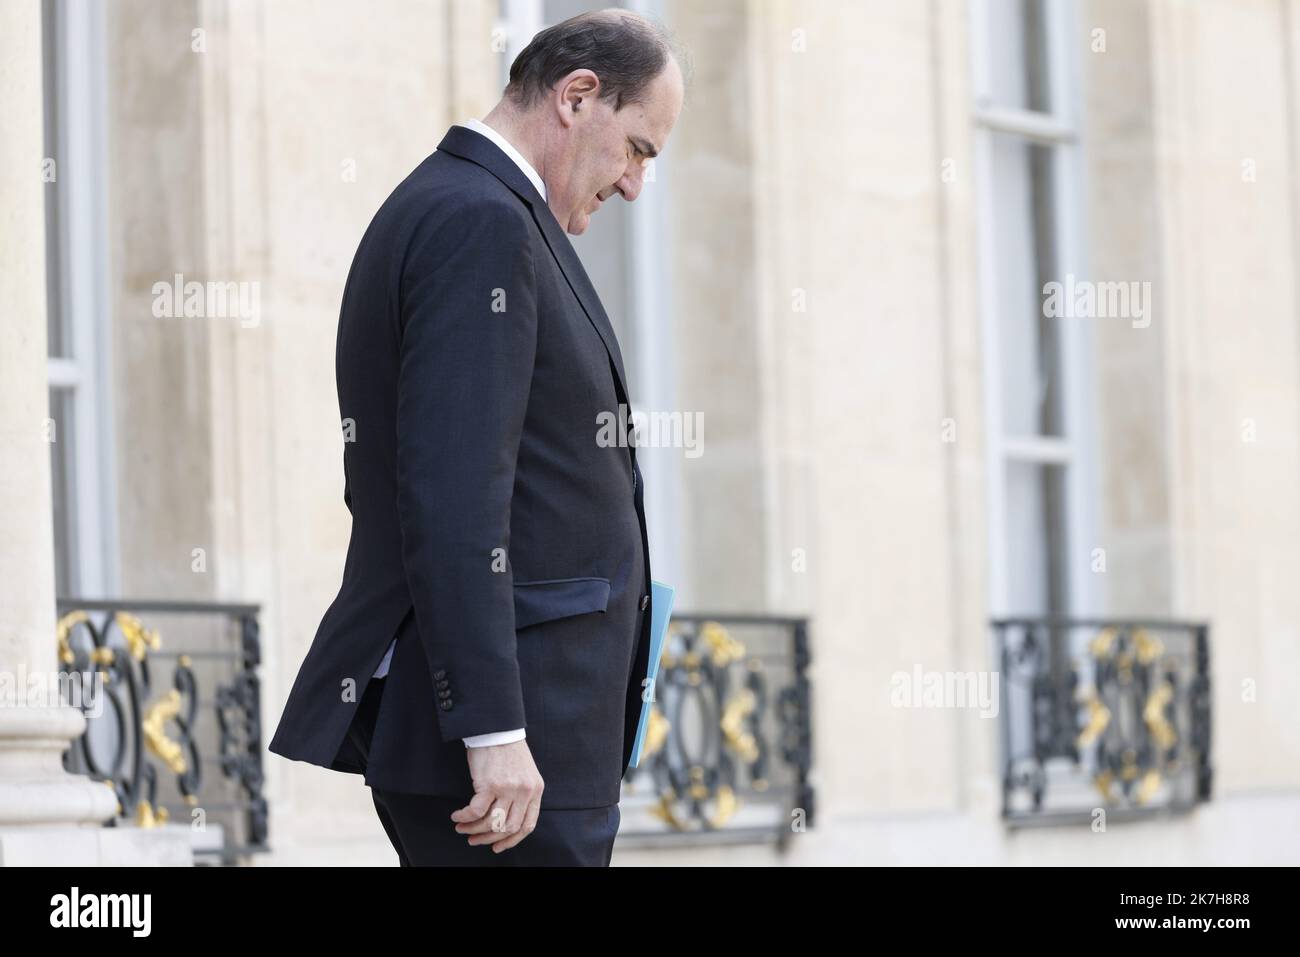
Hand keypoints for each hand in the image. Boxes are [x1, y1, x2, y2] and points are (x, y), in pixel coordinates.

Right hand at [451, 739, 543, 853]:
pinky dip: (464, 817)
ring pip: (491, 822)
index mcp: (536, 790)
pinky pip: (476, 811)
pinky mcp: (489, 784)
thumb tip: (506, 820)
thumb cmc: (508, 750)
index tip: (498, 847)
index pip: (527, 825)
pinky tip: (457, 816)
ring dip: (473, 829)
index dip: (512, 840)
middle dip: (489, 838)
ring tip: (462, 828)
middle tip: (474, 840)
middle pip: (508, 828)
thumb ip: (522, 795)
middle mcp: (524, 792)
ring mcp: (508, 789)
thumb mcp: (525, 773)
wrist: (497, 729)